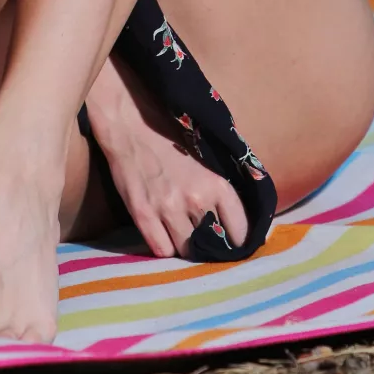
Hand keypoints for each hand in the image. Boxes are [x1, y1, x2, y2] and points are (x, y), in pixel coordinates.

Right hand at [85, 55, 248, 258]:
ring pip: (187, 252)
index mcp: (217, 185)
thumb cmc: (171, 134)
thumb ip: (223, 185)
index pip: (241, 231)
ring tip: (184, 234)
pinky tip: (164, 234)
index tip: (234, 239)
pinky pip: (161, 250)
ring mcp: (168, 210)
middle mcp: (196, 201)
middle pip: (213, 246)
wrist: (131, 122)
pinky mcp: (143, 216)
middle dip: (212, 244)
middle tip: (207, 238)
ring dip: (187, 246)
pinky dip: (164, 246)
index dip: (238, 238)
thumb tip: (242, 212)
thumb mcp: (208, 157)